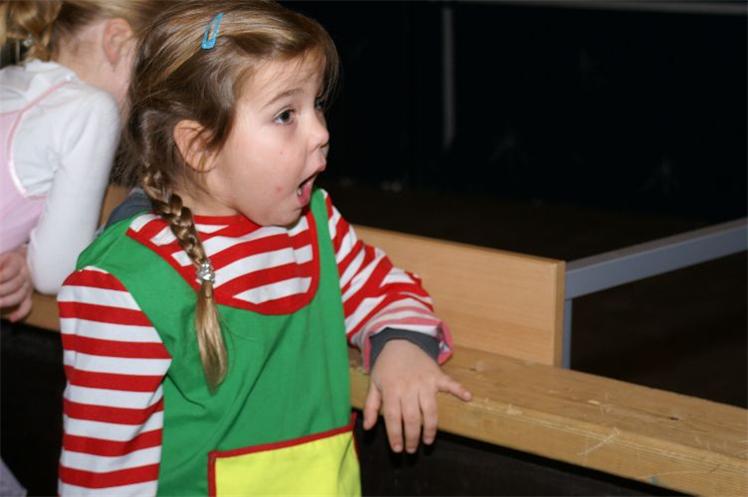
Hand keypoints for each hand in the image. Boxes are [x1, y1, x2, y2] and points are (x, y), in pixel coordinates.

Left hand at [0, 248, 32, 321]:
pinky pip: (28, 306)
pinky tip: (11, 318)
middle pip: (15, 285)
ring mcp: (28, 286)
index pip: (10, 271)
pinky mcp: (28, 295)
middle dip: (1, 291)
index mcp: (18, 262)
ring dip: (6, 301)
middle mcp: (26, 275)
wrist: (22, 258)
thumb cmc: (7, 259)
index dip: (0, 277)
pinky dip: (20, 313)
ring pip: (20, 296)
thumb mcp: (1, 257)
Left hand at [363, 339, 470, 453]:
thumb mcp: (374, 383)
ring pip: (430, 409)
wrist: (400, 341)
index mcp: (392, 389)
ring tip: (428, 441)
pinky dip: (460, 389)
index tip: (397, 449)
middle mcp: (409, 386)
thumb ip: (371, 406)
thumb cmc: (386, 366)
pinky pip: (450, 383)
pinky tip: (468, 398)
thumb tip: (368, 427)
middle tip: (412, 450)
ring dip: (430, 427)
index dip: (395, 435)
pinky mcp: (437, 375)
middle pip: (413, 417)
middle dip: (412, 437)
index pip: (393, 417)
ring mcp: (425, 381)